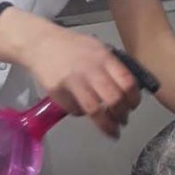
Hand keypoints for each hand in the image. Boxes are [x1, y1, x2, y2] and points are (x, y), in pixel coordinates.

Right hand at [19, 23, 140, 138]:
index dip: (134, 99)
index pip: (127, 82)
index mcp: (103, 57)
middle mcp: (90, 69)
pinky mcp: (58, 92)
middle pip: (114, 99)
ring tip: (111, 130)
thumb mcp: (97, 48)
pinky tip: (83, 109)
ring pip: (95, 110)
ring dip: (107, 125)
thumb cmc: (72, 46)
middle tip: (123, 121)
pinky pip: (76, 110)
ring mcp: (72, 82)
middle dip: (122, 115)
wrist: (41, 43)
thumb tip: (128, 90)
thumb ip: (112, 67)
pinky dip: (83, 114)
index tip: (133, 106)